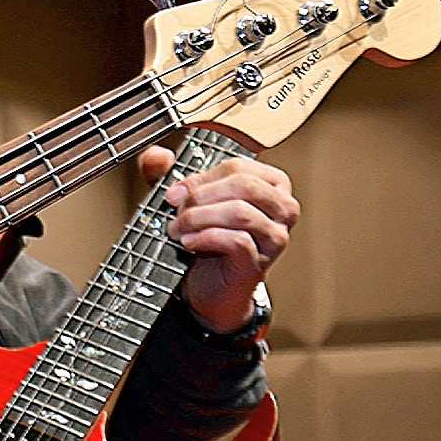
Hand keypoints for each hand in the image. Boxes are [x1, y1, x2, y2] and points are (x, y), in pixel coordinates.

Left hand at [139, 146, 297, 332]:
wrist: (209, 286)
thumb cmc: (204, 237)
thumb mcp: (183, 199)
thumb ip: (166, 173)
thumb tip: (157, 154)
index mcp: (272, 183)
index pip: (238, 166)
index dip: (200, 177)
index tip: (174, 192)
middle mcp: (283, 208)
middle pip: (243, 186)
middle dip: (201, 197)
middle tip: (174, 210)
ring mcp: (276, 236)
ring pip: (240, 212)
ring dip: (199, 218)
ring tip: (178, 229)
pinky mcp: (262, 262)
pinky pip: (237, 240)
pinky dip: (206, 237)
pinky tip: (189, 242)